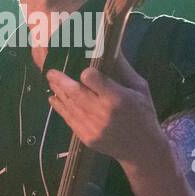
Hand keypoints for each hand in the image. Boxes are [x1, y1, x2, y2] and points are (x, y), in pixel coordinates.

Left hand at [45, 54, 166, 170]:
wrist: (142, 150)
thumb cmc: (143, 114)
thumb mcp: (139, 88)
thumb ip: (122, 68)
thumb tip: (110, 45)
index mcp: (118, 98)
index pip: (92, 78)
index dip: (86, 72)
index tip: (84, 68)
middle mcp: (102, 113)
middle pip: (74, 92)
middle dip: (60, 80)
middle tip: (51, 71)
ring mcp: (92, 127)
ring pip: (68, 105)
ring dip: (57, 91)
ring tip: (52, 80)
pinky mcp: (85, 138)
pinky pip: (68, 119)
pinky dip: (60, 107)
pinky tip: (55, 98)